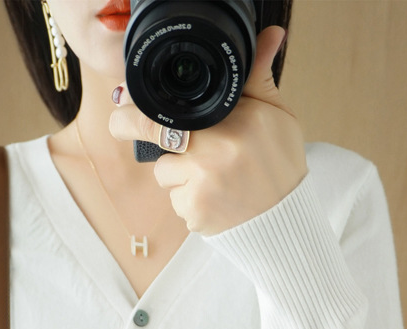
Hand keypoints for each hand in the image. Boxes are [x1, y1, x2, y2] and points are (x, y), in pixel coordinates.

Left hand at [109, 26, 306, 235]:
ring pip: (164, 173)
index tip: (120, 102)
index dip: (135, 109)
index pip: (167, 111)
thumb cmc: (278, 162)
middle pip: (154, 138)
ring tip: (211, 176)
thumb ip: (257, 78)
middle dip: (132, 128)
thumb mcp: (275, 114)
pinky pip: (175, 201)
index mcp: (230, 122)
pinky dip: (188, 200)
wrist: (286, 216)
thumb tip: (270, 35)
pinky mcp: (194, 213)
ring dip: (178, 174)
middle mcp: (212, 152)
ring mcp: (199, 185)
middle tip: (122, 123)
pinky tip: (213, 198)